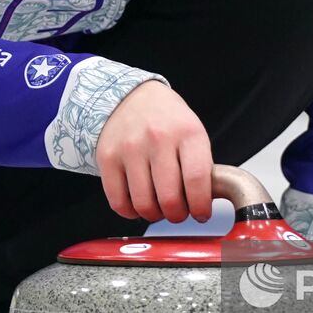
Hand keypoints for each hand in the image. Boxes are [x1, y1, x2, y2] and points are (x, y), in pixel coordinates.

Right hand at [96, 81, 212, 222]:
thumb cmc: (167, 120)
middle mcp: (158, 138)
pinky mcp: (107, 157)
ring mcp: (130, 147)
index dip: (200, 206)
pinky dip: (131, 212)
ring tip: (158, 206)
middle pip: (169, 198)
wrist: (130, 97)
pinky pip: (119, 202)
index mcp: (187, 132)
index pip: (197, 180)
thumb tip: (204, 204)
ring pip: (143, 204)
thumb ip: (201, 167)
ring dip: (154, 215)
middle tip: (179, 211)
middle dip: (177, 215)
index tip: (201, 213)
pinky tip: (138, 202)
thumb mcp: (193, 133)